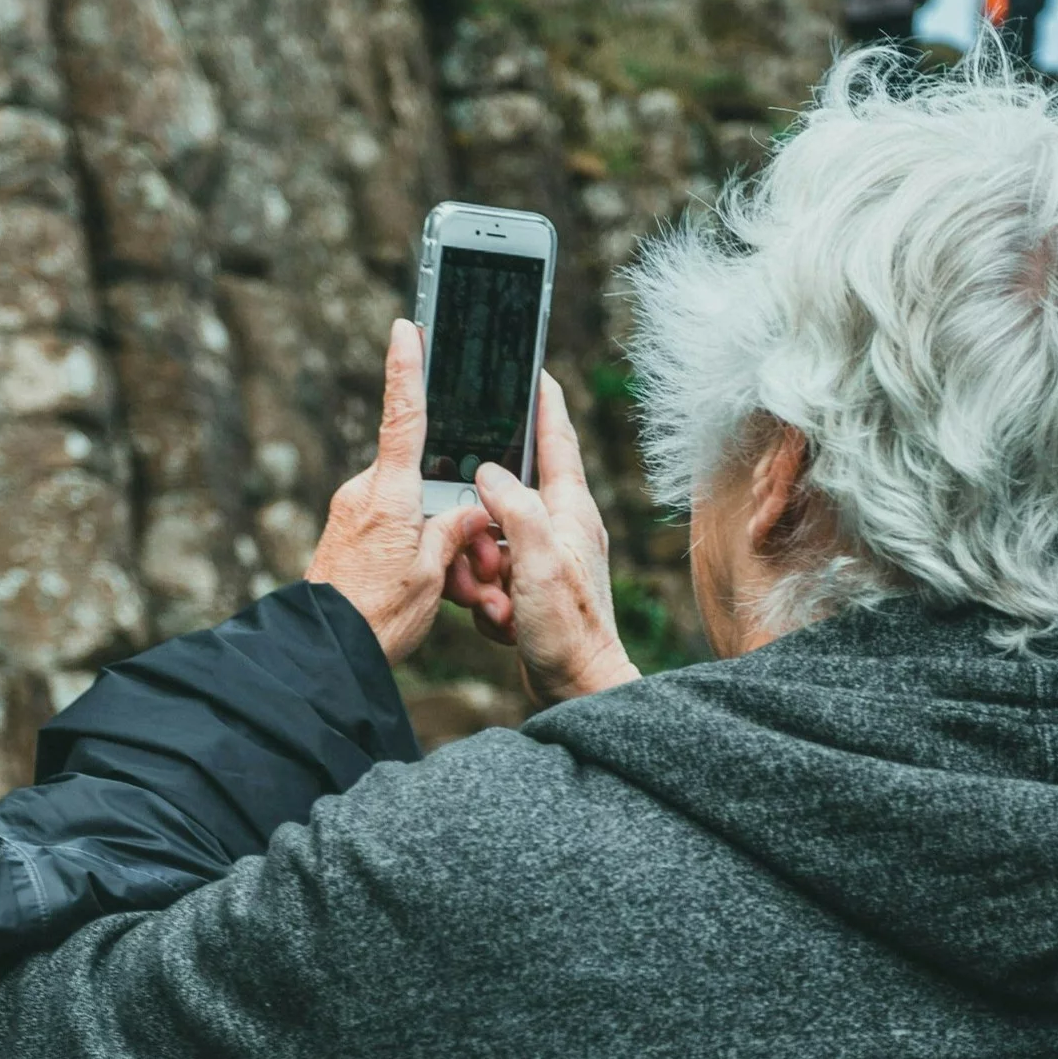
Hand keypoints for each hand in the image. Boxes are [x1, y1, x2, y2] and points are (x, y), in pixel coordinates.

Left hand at [305, 320, 492, 663]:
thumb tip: (468, 512)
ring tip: (449, 589)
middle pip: (421, 476)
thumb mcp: (430, 576)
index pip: (402, 416)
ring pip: (410, 507)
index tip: (406, 327)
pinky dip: (414, 551)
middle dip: (451, 509)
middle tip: (471, 561)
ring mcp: (351, 514)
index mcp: (389, 495)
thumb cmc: (376, 617)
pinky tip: (426, 589)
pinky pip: (391, 528)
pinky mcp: (346, 535)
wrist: (322, 653)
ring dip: (435, 540)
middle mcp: (364, 494)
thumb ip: (453, 534)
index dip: (406, 368)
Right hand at [444, 370, 640, 704]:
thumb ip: (516, 509)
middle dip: (480, 523)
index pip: (556, 440)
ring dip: (480, 568)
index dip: (542, 403)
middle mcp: (561, 528)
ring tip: (494, 600)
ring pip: (490, 538)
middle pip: (504, 496)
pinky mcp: (532, 587)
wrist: (578, 689)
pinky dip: (486, 596)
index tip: (532, 370)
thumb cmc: (568, 630)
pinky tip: (499, 619)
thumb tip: (488, 472)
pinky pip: (491, 575)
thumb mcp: (538, 563)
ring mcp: (545, 558)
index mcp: (570, 511)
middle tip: (483, 560)